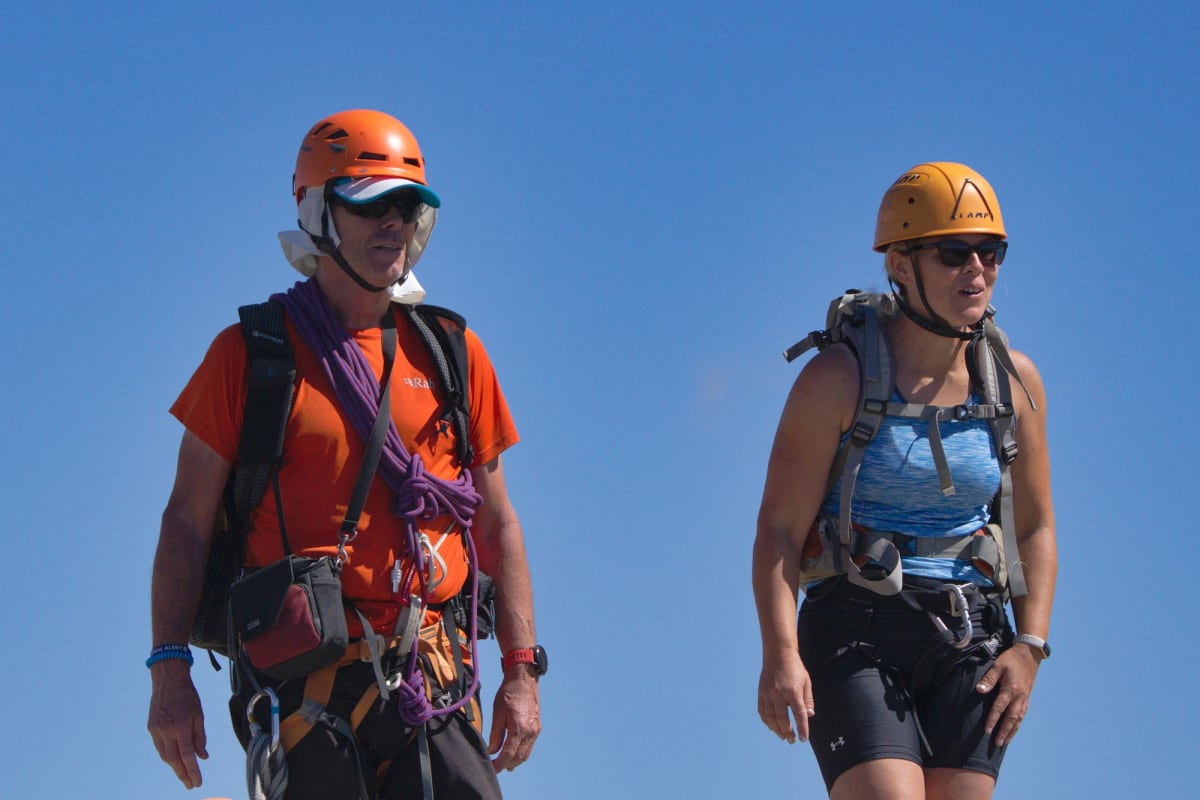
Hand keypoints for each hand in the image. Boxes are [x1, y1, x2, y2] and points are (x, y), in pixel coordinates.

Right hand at [147, 662, 207, 787]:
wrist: (168, 680)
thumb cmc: (188, 696)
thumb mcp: (199, 715)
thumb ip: (200, 737)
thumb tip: (202, 757)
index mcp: (181, 727)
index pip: (187, 756)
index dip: (192, 771)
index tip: (197, 782)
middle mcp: (166, 731)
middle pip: (173, 760)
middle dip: (182, 774)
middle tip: (190, 784)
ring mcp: (156, 730)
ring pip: (165, 755)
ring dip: (174, 767)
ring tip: (185, 774)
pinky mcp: (151, 728)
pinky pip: (160, 747)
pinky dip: (168, 755)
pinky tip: (175, 760)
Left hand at [488, 667, 540, 771]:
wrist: (524, 679)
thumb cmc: (509, 693)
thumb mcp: (497, 712)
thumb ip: (495, 734)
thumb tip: (492, 750)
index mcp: (519, 728)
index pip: (508, 754)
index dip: (499, 764)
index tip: (491, 769)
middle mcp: (530, 731)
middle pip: (518, 757)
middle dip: (506, 765)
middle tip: (494, 767)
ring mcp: (535, 730)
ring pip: (525, 754)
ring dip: (515, 762)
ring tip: (503, 765)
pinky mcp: (537, 727)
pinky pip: (529, 746)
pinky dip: (521, 754)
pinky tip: (514, 755)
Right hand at [757, 652, 815, 743]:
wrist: (778, 654)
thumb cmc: (795, 668)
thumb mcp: (806, 682)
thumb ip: (808, 700)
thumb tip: (809, 715)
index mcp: (793, 691)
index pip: (799, 714)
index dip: (802, 728)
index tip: (803, 739)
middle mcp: (779, 694)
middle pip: (782, 720)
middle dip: (788, 733)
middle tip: (792, 741)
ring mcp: (768, 694)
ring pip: (770, 718)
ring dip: (776, 730)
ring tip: (783, 736)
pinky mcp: (761, 693)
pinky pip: (762, 711)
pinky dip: (767, 721)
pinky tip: (772, 726)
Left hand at [976, 642, 1040, 746]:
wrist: (1029, 654)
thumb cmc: (1011, 659)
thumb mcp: (998, 665)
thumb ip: (989, 678)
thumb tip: (980, 690)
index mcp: (1011, 689)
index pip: (999, 708)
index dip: (993, 720)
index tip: (987, 731)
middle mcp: (1019, 697)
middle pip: (1011, 718)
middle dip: (1004, 731)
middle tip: (997, 743)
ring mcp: (1024, 698)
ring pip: (1018, 718)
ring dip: (1012, 731)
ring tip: (1005, 741)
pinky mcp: (1027, 697)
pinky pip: (1023, 713)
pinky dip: (1018, 723)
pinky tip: (1014, 729)